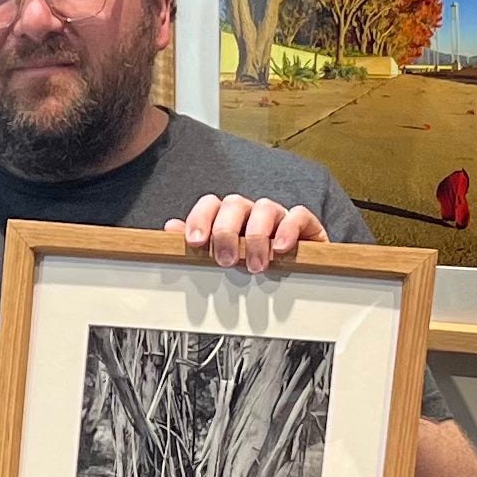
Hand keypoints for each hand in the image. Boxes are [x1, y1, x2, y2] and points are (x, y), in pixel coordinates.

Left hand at [166, 193, 325, 269]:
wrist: (298, 273)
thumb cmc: (254, 263)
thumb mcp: (222, 257)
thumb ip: (198, 243)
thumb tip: (171, 227)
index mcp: (228, 217)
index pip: (210, 204)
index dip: (200, 219)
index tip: (195, 242)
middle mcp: (251, 212)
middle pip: (234, 204)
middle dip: (226, 232)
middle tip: (225, 260)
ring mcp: (278, 216)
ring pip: (264, 208)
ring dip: (256, 237)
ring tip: (254, 265)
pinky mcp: (305, 225)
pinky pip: (298, 215)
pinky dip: (288, 229)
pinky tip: (280, 248)